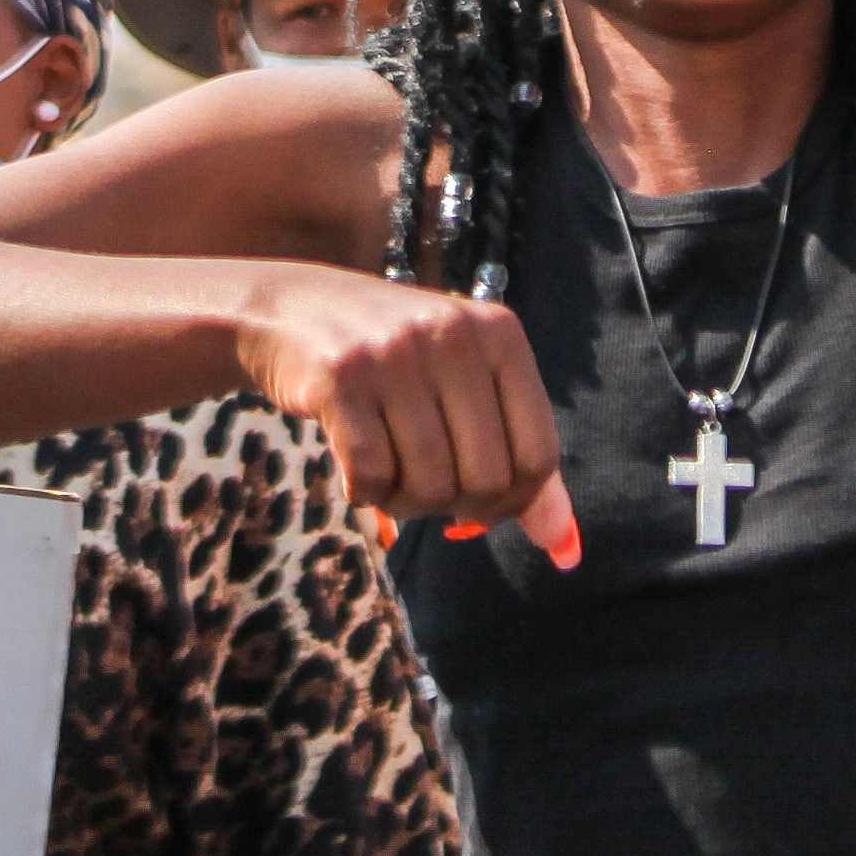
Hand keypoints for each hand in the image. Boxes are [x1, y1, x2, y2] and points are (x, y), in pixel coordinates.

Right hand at [230, 264, 577, 565]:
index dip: (513, 501)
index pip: (539, 456)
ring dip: (405, 502)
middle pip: (487, 480)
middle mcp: (453, 335)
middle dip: (456, 505)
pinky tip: (355, 467)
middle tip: (426, 484)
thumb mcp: (470, 388)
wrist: (290, 308)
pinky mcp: (340, 378)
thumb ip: (521, 461)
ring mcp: (395, 354)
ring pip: (429, 485)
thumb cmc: (396, 361)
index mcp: (500, 334)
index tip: (478, 499)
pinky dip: (364, 492)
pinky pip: (371, 476)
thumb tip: (565, 547)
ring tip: (389, 472)